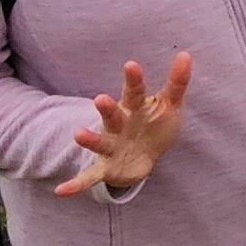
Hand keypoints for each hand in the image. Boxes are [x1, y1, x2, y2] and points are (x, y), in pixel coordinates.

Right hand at [56, 51, 193, 197]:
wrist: (143, 159)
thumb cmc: (155, 126)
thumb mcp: (170, 106)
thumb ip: (176, 83)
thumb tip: (185, 54)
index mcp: (134, 108)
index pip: (135, 92)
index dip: (133, 80)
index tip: (131, 65)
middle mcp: (119, 125)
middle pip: (113, 115)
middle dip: (106, 108)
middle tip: (100, 99)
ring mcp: (110, 146)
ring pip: (100, 142)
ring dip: (90, 140)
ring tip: (78, 134)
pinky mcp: (106, 167)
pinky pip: (89, 177)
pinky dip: (76, 184)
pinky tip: (61, 191)